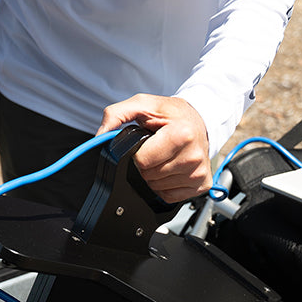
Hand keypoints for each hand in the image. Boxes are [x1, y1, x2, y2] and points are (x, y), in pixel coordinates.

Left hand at [97, 94, 211, 202]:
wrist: (201, 120)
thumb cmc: (172, 114)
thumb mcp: (144, 104)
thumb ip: (117, 114)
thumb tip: (100, 135)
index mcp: (181, 134)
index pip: (142, 161)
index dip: (137, 154)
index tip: (146, 144)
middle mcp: (193, 156)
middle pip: (149, 176)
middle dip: (146, 165)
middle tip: (156, 150)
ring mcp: (198, 173)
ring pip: (157, 188)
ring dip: (155, 176)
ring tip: (165, 158)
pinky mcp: (202, 185)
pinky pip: (169, 196)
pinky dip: (165, 186)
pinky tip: (172, 169)